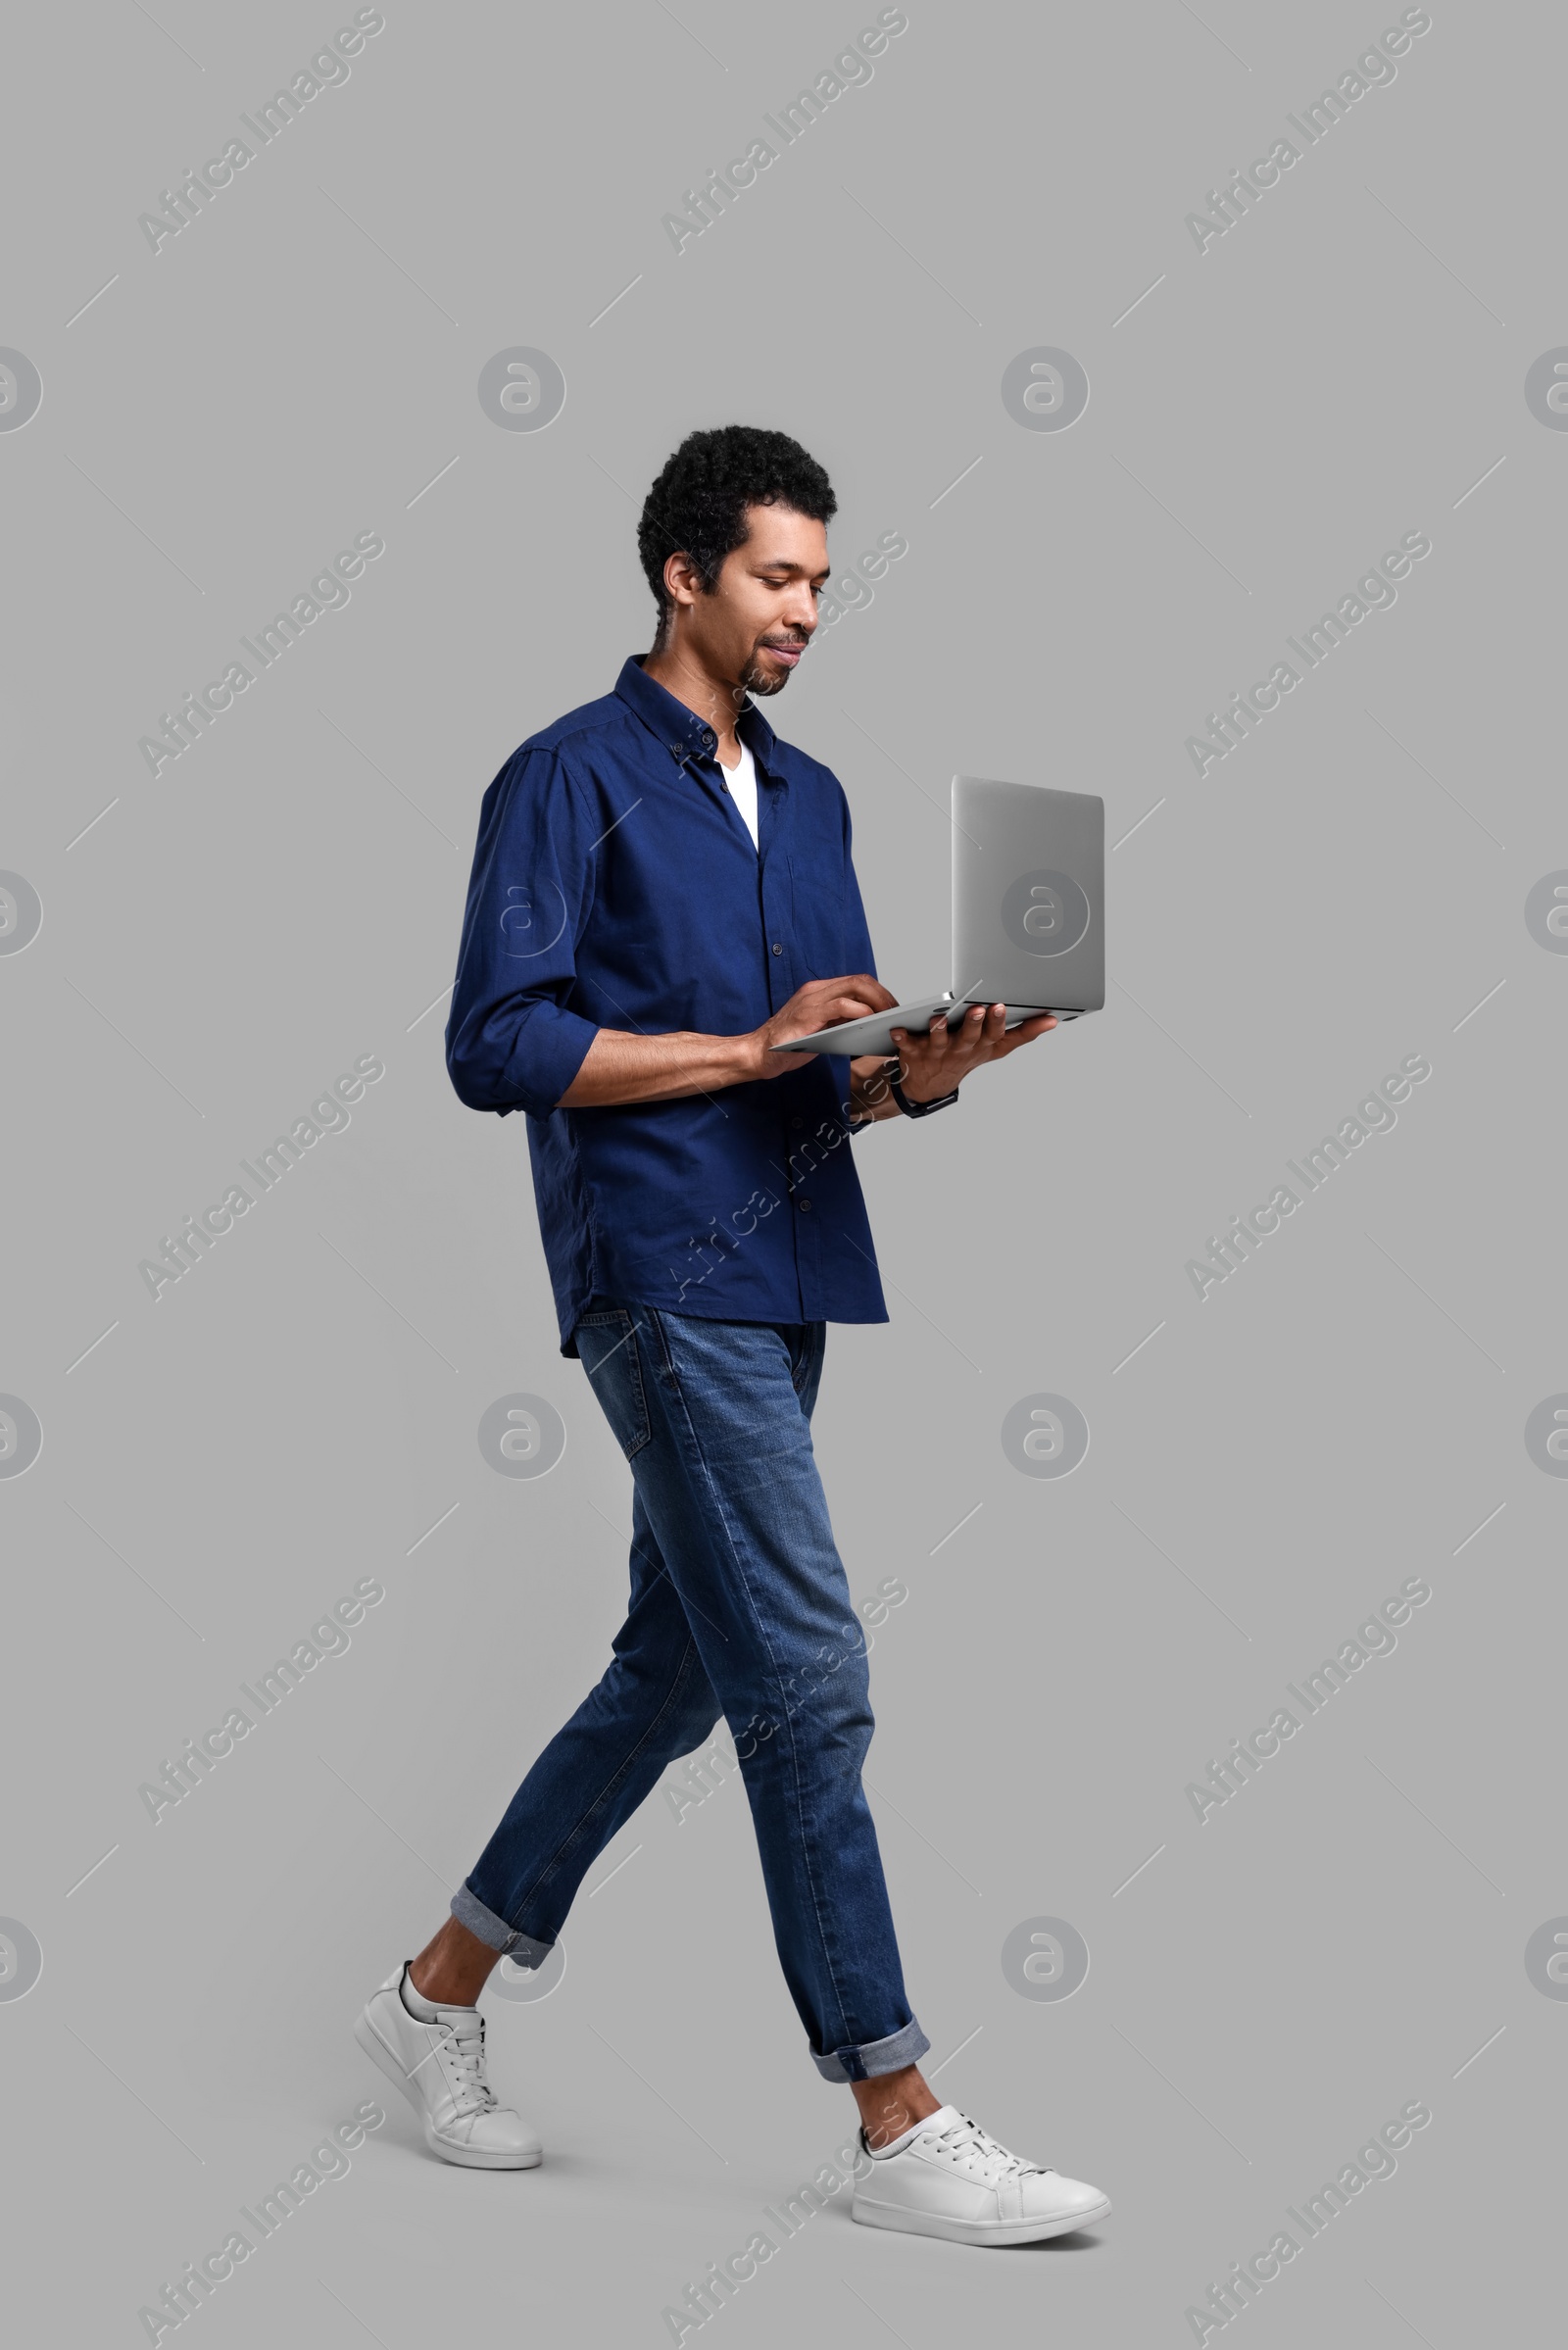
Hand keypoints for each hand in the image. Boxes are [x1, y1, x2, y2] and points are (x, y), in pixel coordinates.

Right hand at [752, 974, 896, 1075]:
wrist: (759, 1054)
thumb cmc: (789, 1044)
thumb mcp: (822, 1029)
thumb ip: (841, 1021)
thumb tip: (870, 1022)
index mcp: (819, 991)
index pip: (857, 981)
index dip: (879, 992)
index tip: (893, 1008)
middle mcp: (816, 990)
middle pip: (860, 980)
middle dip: (883, 995)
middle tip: (896, 1013)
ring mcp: (811, 1000)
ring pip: (854, 987)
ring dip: (877, 1001)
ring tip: (888, 1018)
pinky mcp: (808, 1014)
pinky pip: (841, 1005)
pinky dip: (860, 1011)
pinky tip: (869, 1021)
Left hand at [888, 1001, 1057, 1100]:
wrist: (930, 1083)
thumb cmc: (967, 1056)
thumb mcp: (998, 1047)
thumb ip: (1025, 1033)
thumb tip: (1053, 1020)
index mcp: (982, 1046)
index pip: (996, 1035)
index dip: (999, 1022)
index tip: (1001, 1006)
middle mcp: (962, 1050)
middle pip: (970, 1037)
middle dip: (975, 1024)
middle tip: (980, 1009)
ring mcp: (939, 1053)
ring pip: (941, 1041)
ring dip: (940, 1030)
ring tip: (938, 1019)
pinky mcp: (915, 1053)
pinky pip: (908, 1045)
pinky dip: (902, 1038)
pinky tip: (897, 1029)